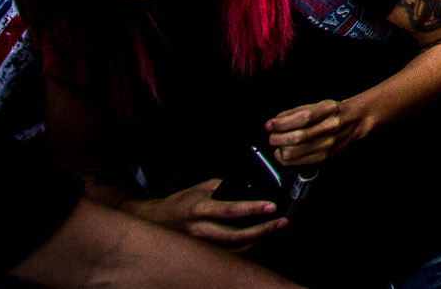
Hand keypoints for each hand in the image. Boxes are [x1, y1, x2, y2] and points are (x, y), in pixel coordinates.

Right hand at [121, 179, 284, 247]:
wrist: (158, 220)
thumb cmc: (183, 202)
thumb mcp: (203, 188)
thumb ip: (226, 187)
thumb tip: (252, 186)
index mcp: (200, 209)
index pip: (230, 210)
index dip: (252, 208)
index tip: (271, 206)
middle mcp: (200, 229)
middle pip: (235, 235)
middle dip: (262, 230)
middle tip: (281, 222)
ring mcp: (201, 244)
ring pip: (233, 249)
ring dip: (258, 240)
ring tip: (275, 230)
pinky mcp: (202, 253)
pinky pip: (228, 255)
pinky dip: (246, 248)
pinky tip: (259, 240)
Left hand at [265, 98, 366, 166]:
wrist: (354, 122)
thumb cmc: (333, 112)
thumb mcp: (316, 105)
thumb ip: (294, 112)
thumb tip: (275, 121)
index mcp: (328, 112)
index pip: (302, 119)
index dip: (282, 123)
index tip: (269, 125)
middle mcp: (329, 129)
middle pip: (297, 138)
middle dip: (277, 138)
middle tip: (272, 135)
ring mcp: (327, 145)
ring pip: (295, 152)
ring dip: (279, 149)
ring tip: (278, 144)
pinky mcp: (323, 157)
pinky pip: (298, 162)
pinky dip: (285, 158)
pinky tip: (283, 152)